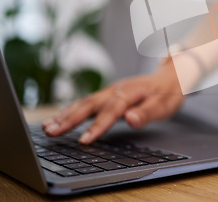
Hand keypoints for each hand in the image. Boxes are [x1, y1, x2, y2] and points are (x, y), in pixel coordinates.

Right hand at [43, 59, 183, 143]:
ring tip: (47, 128)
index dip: (97, 126)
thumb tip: (131, 119)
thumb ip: (147, 113)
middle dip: (70, 120)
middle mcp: (116, 90)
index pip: (111, 111)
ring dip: (65, 115)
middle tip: (52, 133)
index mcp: (130, 92)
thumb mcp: (164, 105)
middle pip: (90, 105)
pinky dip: (70, 111)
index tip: (84, 141)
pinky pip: (85, 102)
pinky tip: (58, 119)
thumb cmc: (167, 93)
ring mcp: (109, 91)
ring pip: (84, 102)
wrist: (170, 76)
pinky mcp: (106, 94)